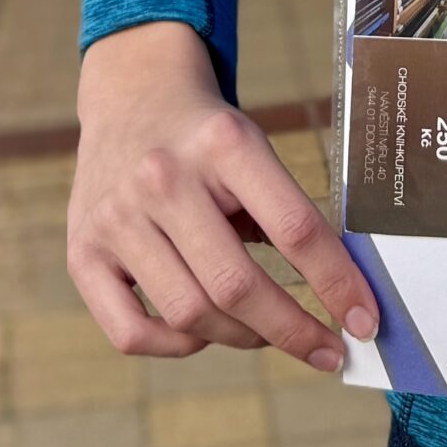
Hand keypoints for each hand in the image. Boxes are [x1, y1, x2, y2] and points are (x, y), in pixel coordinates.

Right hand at [67, 20, 378, 367]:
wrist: (132, 96)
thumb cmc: (207, 136)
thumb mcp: (254, 149)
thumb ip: (287, 213)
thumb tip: (339, 295)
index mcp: (224, 144)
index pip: (294, 227)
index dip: (336, 282)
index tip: (364, 319)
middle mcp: (164, 178)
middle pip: (237, 285)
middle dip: (294, 330)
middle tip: (327, 351)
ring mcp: (117, 218)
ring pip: (190, 315)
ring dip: (242, 337)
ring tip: (267, 331)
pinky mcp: (82, 253)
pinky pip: (132, 334)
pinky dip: (178, 346)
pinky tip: (204, 331)